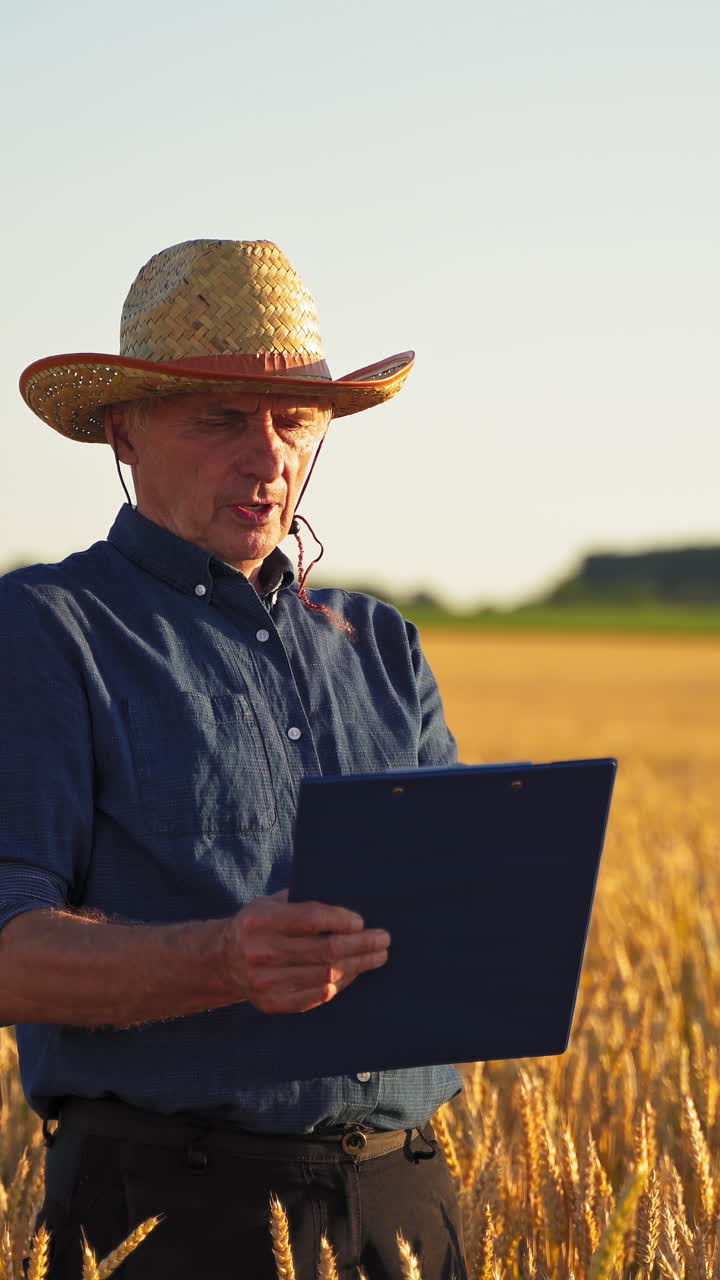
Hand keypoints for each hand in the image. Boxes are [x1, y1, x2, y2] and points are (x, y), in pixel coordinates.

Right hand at [222, 890, 390, 1013]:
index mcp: (262, 921)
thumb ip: (300, 901)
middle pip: (325, 950)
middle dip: (361, 944)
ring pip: (325, 975)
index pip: (312, 919)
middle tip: (383, 939)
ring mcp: (266, 981)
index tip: (361, 921)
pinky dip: (338, 984)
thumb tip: (346, 898)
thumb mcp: (269, 903)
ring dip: (357, 965)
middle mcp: (262, 952)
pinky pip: (315, 996)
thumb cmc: (256, 925)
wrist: (221, 961)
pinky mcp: (271, 1003)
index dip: (341, 920)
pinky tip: (353, 974)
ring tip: (376, 956)